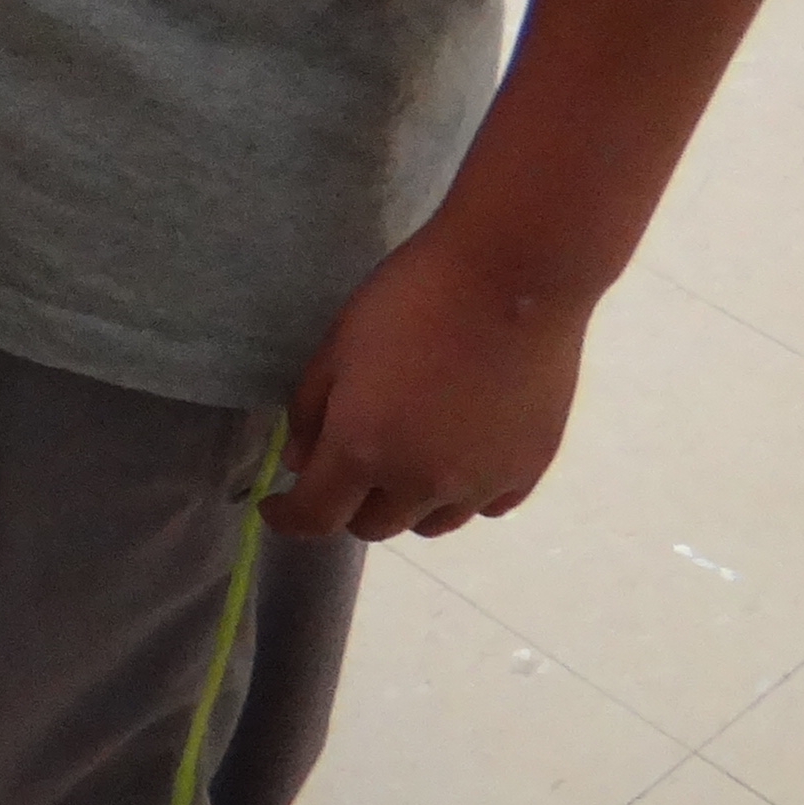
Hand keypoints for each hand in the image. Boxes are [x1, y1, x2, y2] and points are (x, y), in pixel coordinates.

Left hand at [265, 222, 598, 541]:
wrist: (510, 277)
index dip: (288, 519)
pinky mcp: (527, 472)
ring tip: (404, 459)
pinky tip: (459, 454)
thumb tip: (300, 463)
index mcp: (363, 450)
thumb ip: (310, 411)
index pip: (316, 518)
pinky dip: (462, 493)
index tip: (276, 505)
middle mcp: (422, 484)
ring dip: (406, 504)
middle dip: (347, 504)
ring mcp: (480, 484)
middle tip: (344, 465)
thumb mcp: (336, 346)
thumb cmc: (408, 299)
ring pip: (431, 524)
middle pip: (373, 526)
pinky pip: (485, 506)